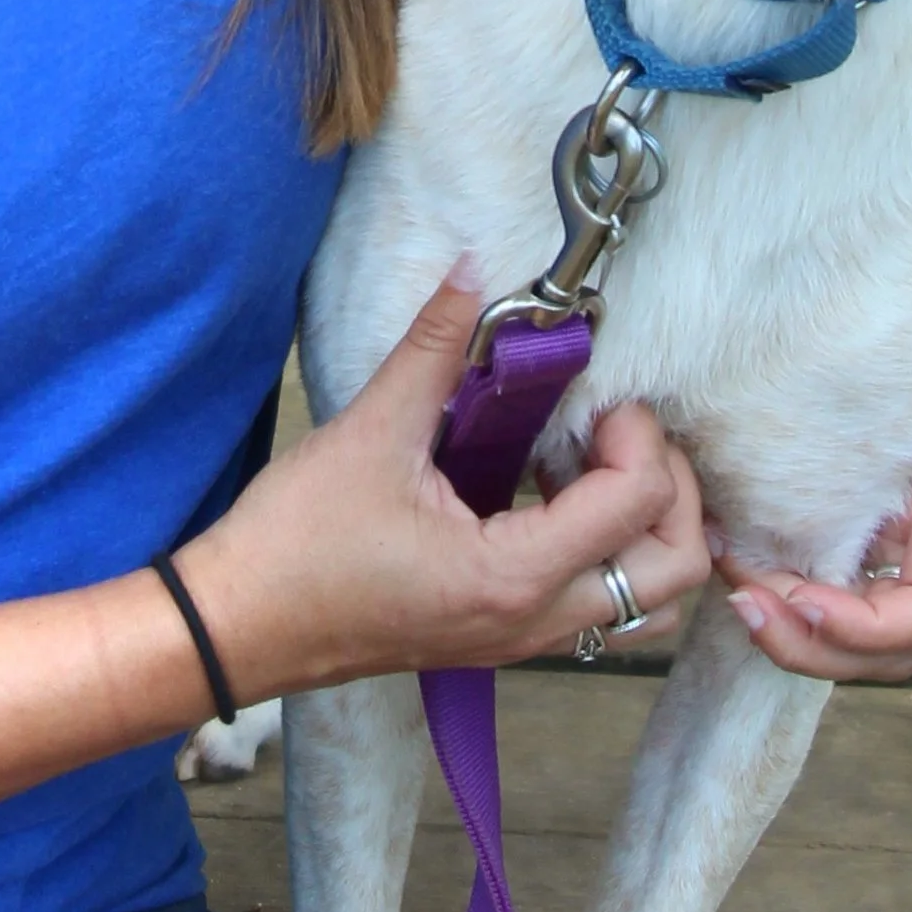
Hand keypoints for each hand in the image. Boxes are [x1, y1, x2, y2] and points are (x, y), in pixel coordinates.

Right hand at [189, 266, 708, 700]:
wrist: (237, 626)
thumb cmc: (296, 543)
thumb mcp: (371, 432)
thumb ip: (434, 348)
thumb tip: (470, 269)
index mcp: (515, 573)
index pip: (638, 502)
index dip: (637, 434)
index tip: (596, 396)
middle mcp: (536, 621)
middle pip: (675, 571)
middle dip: (674, 493)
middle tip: (621, 436)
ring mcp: (521, 641)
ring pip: (647, 604)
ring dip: (645, 534)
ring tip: (586, 468)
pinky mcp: (500, 642)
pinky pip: (597, 609)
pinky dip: (605, 556)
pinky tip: (542, 497)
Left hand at [716, 294, 911, 685]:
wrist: (881, 260)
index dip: (871, 629)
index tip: (806, 597)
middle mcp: (902, 537)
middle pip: (876, 647)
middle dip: (810, 644)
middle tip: (745, 601)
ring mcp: (853, 529)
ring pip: (829, 628)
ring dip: (780, 624)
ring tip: (727, 577)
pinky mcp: (804, 510)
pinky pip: (785, 575)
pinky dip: (754, 581)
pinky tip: (716, 545)